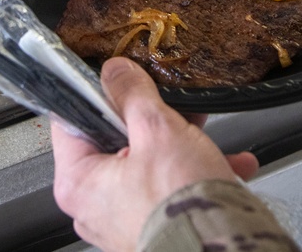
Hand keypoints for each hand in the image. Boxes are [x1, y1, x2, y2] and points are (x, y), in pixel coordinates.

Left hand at [51, 57, 258, 251]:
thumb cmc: (181, 207)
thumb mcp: (157, 130)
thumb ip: (133, 95)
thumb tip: (117, 73)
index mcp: (78, 183)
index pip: (71, 121)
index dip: (96, 95)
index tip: (117, 80)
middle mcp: (94, 208)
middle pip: (113, 142)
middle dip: (150, 121)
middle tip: (169, 107)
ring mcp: (124, 221)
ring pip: (148, 165)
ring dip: (181, 146)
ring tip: (204, 135)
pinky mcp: (155, 228)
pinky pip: (171, 191)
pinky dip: (198, 174)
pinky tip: (230, 163)